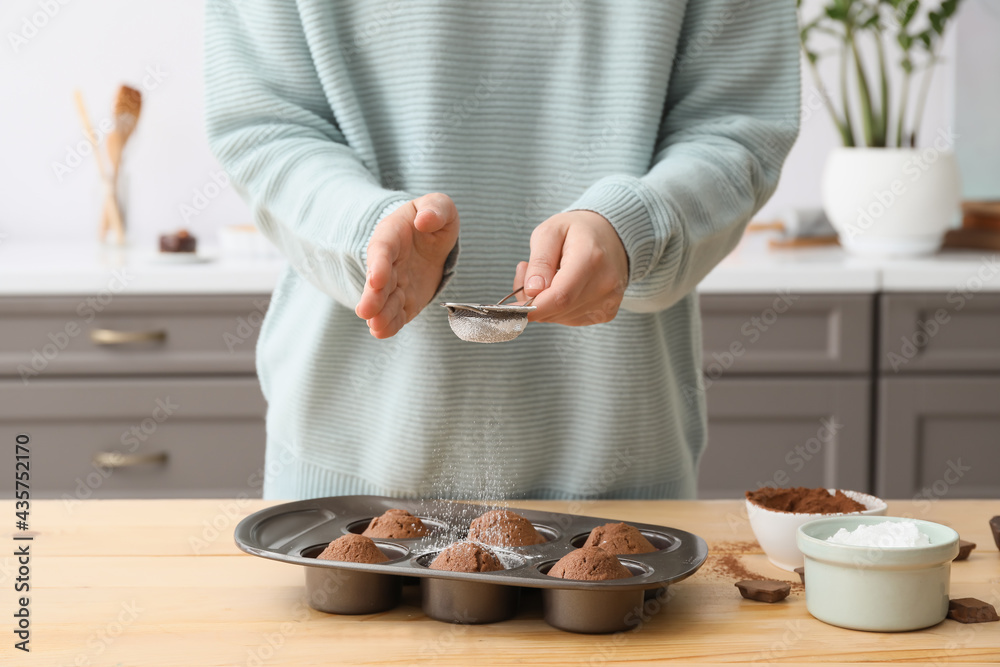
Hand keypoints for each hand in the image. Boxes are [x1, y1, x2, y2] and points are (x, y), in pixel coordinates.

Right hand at [355, 193, 459, 337]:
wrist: (431, 238)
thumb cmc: (431, 219)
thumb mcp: (438, 206)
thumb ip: (434, 209)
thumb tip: (424, 220)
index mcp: (391, 236)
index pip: (382, 250)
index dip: (378, 264)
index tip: (376, 279)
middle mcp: (388, 263)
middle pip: (378, 281)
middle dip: (372, 296)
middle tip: (366, 311)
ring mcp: (395, 284)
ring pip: (385, 301)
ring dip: (380, 314)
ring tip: (376, 327)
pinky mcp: (405, 300)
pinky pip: (396, 314)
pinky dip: (390, 324)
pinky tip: (384, 331)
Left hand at [514, 211, 627, 325]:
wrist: (609, 234)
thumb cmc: (577, 230)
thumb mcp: (550, 232)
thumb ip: (539, 261)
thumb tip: (532, 290)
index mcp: (590, 259)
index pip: (559, 297)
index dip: (532, 307)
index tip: (511, 308)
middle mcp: (604, 283)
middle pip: (558, 310)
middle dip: (534, 301)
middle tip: (528, 275)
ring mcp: (608, 300)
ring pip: (562, 317)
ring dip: (546, 304)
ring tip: (547, 276)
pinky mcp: (607, 312)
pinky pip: (572, 319)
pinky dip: (559, 309)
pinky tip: (561, 287)